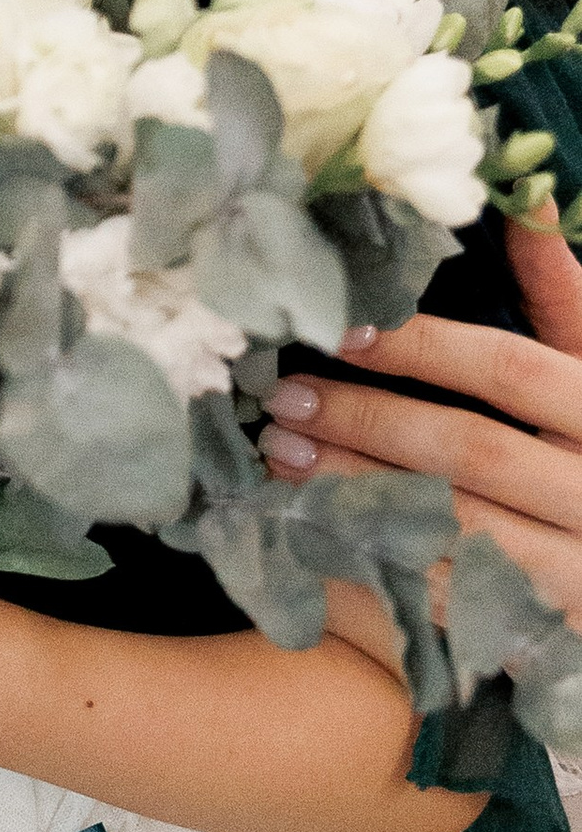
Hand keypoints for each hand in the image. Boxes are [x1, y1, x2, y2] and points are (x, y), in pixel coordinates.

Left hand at [264, 223, 581, 625]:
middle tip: (282, 403)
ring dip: (356, 493)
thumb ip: (565, 296)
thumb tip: (525, 194)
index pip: (510, 371)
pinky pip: (450, 601)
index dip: (424, 347)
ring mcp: (577, 573)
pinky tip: (311, 538)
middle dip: (368, 424)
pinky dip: (378, 567)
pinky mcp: (548, 637)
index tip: (340, 331)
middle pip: (469, 452)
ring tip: (278, 463)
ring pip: (452, 529)